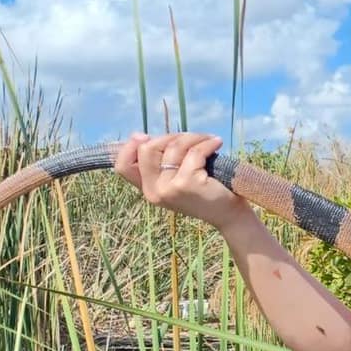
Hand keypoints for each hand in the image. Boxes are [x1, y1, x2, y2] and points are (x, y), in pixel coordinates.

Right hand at [113, 132, 251, 229]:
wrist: (228, 214)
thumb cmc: (204, 191)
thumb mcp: (175, 179)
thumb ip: (159, 163)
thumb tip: (139, 135)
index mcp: (148, 189)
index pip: (123, 166)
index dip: (129, 146)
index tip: (146, 136)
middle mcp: (154, 191)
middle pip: (146, 149)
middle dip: (170, 137)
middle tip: (192, 139)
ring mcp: (168, 188)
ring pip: (173, 146)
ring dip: (194, 137)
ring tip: (208, 141)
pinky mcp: (186, 184)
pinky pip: (194, 151)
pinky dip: (207, 143)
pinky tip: (216, 143)